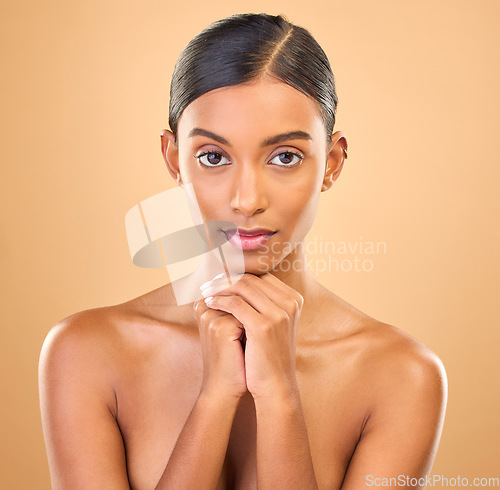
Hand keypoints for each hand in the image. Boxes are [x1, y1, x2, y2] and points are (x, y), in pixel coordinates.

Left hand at [201, 273, 303, 400]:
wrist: (276, 385)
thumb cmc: (270, 354)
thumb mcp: (273, 323)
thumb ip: (263, 302)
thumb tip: (239, 281)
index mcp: (294, 299)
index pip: (261, 277)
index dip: (237, 276)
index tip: (220, 279)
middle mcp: (290, 303)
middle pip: (251, 279)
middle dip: (226, 279)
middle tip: (208, 283)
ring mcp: (279, 313)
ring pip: (242, 286)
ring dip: (219, 286)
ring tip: (206, 291)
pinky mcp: (263, 325)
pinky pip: (235, 303)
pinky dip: (219, 300)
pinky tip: (209, 302)